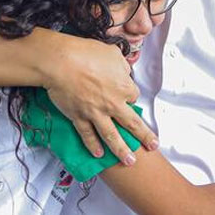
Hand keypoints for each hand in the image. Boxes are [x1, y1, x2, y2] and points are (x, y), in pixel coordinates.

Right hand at [44, 37, 157, 164]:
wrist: (61, 63)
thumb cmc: (86, 54)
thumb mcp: (112, 53)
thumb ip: (121, 64)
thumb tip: (123, 70)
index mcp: (123, 87)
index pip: (133, 96)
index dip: (130, 96)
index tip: (127, 97)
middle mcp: (113, 104)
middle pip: (132, 123)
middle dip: (144, 136)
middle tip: (153, 146)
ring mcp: (96, 113)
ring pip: (112, 136)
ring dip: (122, 150)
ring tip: (129, 162)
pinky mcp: (79, 118)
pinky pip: (88, 135)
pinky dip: (93, 145)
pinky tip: (98, 154)